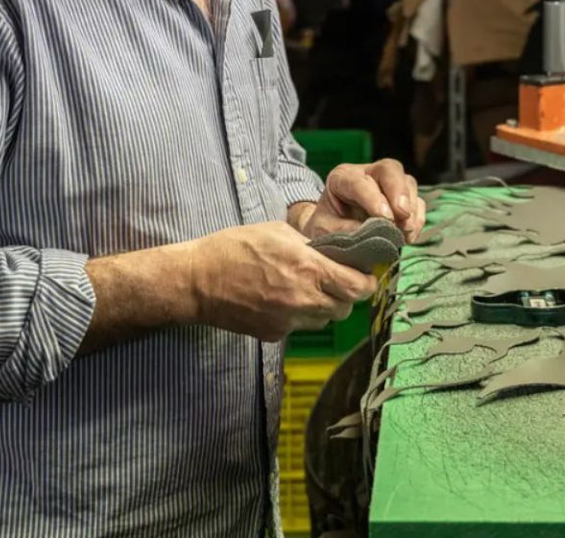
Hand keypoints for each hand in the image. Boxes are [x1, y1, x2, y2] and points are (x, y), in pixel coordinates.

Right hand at [190, 221, 376, 340]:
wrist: (197, 280)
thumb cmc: (235, 248)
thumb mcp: (279, 232)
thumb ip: (312, 245)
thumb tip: (335, 252)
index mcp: (308, 269)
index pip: (357, 287)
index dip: (367, 282)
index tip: (366, 275)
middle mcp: (302, 300)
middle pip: (345, 308)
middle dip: (348, 294)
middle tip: (340, 280)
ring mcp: (287, 321)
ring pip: (324, 320)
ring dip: (325, 306)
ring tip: (310, 288)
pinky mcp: (273, 334)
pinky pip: (300, 327)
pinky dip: (301, 315)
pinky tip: (285, 298)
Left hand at [297, 159, 425, 243]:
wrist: (333, 233)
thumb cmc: (326, 227)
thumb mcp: (323, 230)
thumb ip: (342, 230)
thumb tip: (368, 233)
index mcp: (343, 177)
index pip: (359, 181)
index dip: (372, 197)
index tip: (384, 217)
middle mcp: (368, 174)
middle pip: (389, 169)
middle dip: (398, 191)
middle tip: (402, 215)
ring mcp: (388, 184)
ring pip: (407, 183)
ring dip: (410, 208)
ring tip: (405, 231)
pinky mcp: (403, 198)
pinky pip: (417, 202)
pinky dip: (417, 219)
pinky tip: (409, 235)